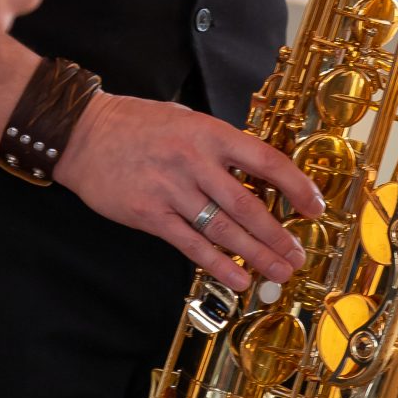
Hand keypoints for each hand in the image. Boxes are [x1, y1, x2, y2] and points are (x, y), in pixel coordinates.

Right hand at [55, 90, 326, 288]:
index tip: (314, 207)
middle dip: (278, 236)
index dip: (296, 186)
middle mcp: (195, 161)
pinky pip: (190, 246)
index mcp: (210, 133)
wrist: (82, 134)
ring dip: (255, 255)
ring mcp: (172, 190)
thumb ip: (216, 143)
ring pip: (224, 230)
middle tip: (297, 256)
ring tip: (278, 272)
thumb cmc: (135, 124)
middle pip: (248, 205)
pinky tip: (236, 280)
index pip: (266, 161)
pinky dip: (217, 266)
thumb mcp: (184, 118)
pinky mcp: (150, 215)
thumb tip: (254, 168)